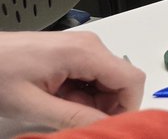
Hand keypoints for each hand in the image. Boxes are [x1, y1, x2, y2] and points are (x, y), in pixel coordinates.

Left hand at [0, 31, 144, 128]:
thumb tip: (104, 127)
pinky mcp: (73, 51)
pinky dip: (81, 92)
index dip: (127, 107)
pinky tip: (57, 97)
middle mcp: (89, 45)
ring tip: (58, 107)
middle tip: (76, 120)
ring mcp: (81, 46)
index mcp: (84, 52)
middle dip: (106, 106)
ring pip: (106, 80)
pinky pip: (92, 75)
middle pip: (120, 80)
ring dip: (90, 101)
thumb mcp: (33, 104)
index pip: (131, 80)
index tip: (110, 125)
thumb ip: (73, 117)